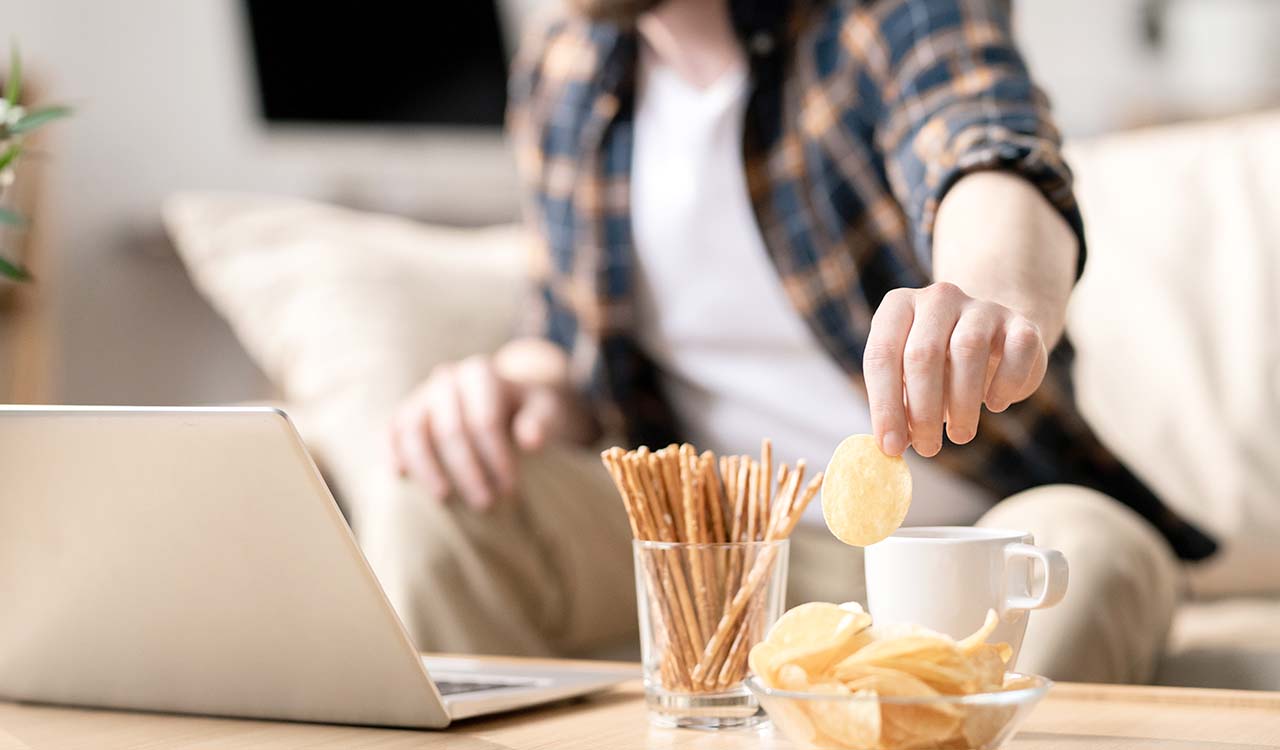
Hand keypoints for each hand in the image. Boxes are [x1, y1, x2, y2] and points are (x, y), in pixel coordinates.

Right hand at [389, 353, 580, 508]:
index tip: (510, 489)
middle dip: (467, 470)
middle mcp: (447, 379)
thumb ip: (541, 421)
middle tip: (485, 503)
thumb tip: (531, 441)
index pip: (484, 419)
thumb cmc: (528, 411)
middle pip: (450, 429)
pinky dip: (394, 453)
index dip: (496, 457)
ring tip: (444, 498)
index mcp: (481, 374)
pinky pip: (393, 432)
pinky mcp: (406, 413)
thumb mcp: (546, 410)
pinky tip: (401, 477)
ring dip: (427, 468)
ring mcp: (422, 395)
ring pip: (414, 430)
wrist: (505, 404)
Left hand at [864, 282, 1047, 457]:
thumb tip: (890, 447)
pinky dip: (1005, 383)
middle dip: (922, 411)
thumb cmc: (937, 366)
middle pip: (922, 355)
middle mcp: (937, 298)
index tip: (890, 447)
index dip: (884, 405)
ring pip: (967, 350)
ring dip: (961, 403)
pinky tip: (995, 405)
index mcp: (898, 307)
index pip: (881, 355)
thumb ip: (897, 404)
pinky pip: (1017, 349)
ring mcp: (980, 306)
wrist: (991, 337)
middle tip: (927, 448)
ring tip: (959, 435)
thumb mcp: (908, 378)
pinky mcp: (1020, 322)